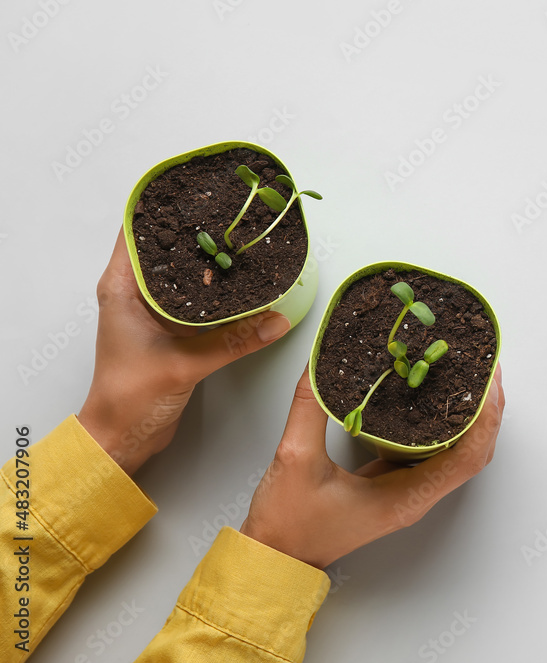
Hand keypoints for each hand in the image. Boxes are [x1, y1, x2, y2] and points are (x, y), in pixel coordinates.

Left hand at [78, 229, 292, 475]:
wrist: (123, 437)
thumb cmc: (129, 398)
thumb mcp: (185, 364)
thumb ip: (234, 341)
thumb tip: (276, 320)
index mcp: (122, 289)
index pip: (136, 231)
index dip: (164, 208)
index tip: (196, 193)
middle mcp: (135, 294)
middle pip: (165, 248)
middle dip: (198, 231)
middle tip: (231, 216)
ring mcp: (153, 313)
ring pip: (183, 274)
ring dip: (209, 263)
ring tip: (241, 244)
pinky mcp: (171, 331)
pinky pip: (197, 302)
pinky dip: (217, 293)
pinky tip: (241, 287)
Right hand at [240, 365, 504, 568]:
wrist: (274, 559)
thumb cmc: (288, 524)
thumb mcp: (295, 458)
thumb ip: (310, 405)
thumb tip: (321, 361)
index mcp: (407, 497)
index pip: (469, 456)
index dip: (487, 416)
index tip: (489, 377)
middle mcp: (416, 496)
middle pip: (473, 451)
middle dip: (485, 408)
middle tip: (484, 364)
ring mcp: (408, 491)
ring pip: (457, 451)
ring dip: (468, 414)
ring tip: (468, 372)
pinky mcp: (394, 484)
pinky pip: (432, 451)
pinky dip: (443, 423)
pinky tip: (433, 395)